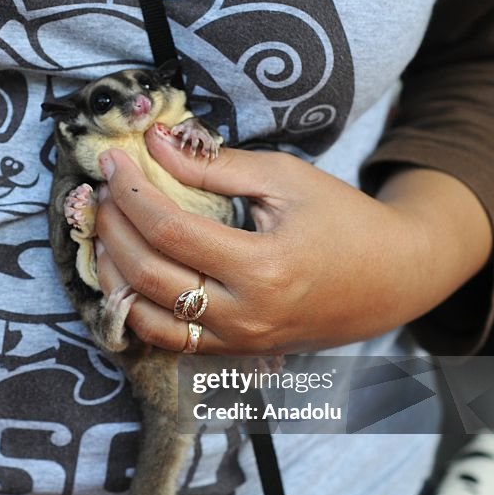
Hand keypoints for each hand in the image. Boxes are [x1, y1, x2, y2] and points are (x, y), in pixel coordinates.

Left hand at [92, 123, 491, 353]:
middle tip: (101, 192)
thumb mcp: (284, 178)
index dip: (131, 193)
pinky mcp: (233, 352)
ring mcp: (237, 341)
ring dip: (112, 274)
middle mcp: (245, 315)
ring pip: (147, 318)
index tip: (112, 161)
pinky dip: (136, 308)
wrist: (392, 279)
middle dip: (112, 228)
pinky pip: (168, 339)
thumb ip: (214, 164)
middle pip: (148, 275)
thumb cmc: (343, 220)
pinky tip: (125, 272)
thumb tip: (156, 141)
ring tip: (105, 230)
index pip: (170, 231)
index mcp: (263, 267)